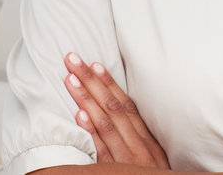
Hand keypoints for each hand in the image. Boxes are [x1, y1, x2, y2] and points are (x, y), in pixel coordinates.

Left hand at [62, 53, 168, 168]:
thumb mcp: (152, 157)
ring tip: (70, 79)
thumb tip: (110, 115)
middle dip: (91, 81)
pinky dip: (93, 131)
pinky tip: (80, 115)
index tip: (93, 63)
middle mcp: (139, 145)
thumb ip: (136, 138)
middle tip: (71, 59)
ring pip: (106, 123)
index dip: (109, 83)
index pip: (125, 104)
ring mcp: (128, 158)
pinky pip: (104, 150)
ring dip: (87, 98)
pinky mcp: (118, 172)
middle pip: (113, 107)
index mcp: (147, 138)